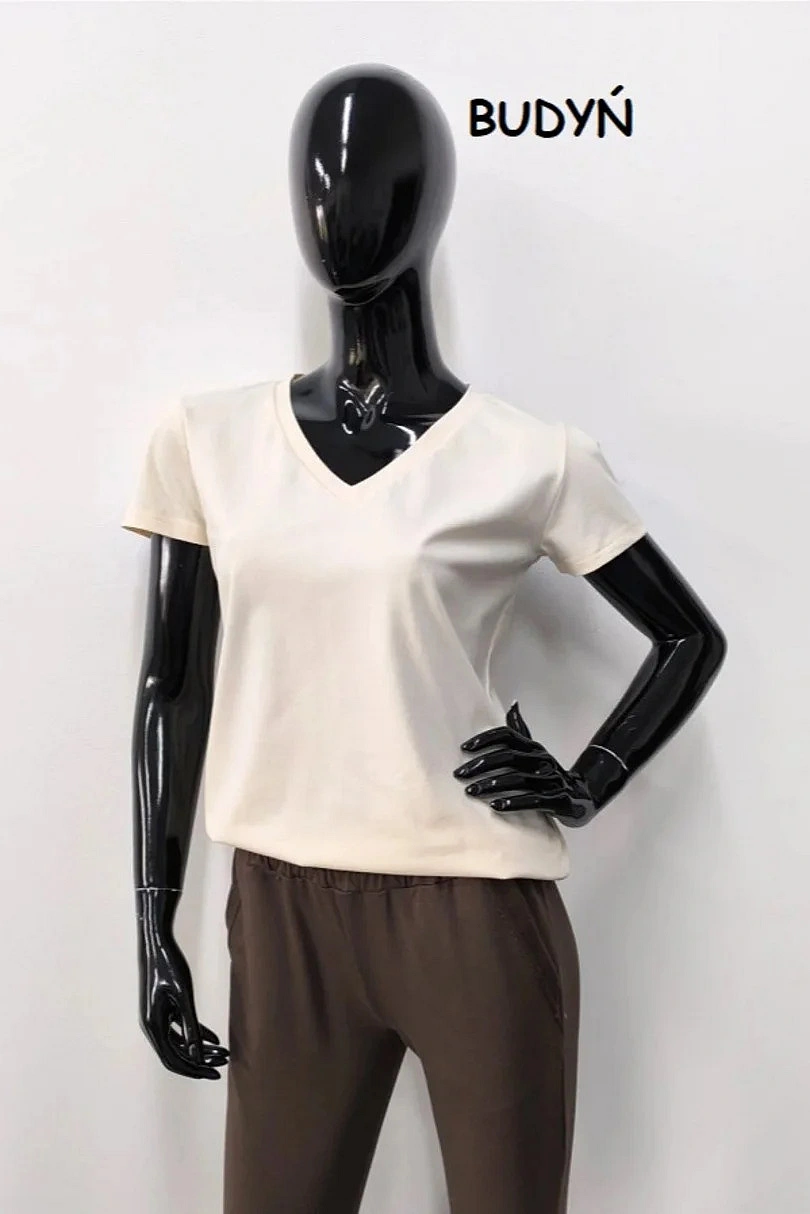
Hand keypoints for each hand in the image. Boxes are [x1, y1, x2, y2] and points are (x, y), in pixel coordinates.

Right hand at [136, 888, 229, 1078]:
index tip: (215, 1074)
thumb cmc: (169, 966)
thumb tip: (197, 1055)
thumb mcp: (184, 996)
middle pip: (178, 1055)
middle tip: (223, 1066)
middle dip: (201, 1063)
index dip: (195, 1070)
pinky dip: (197, 1035)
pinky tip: (215, 1040)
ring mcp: (158, 1018)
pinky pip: (181, 1029)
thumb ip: (191, 1026)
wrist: (157, 942)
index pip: (174, 1060)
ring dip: (201, 1050)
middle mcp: (152, 1027)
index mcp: (153, 1027)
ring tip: (224, 1053)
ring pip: (181, 1043)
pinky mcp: (164, 1009)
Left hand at [452, 700, 595, 826]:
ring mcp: (552, 779)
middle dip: (481, 765)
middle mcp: (542, 759)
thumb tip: (512, 704)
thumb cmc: (548, 773)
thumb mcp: (535, 751)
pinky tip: (495, 806)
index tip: (464, 748)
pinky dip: (513, 803)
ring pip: (517, 779)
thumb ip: (520, 731)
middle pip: (508, 757)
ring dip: (491, 785)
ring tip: (470, 791)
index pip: (507, 735)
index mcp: (534, 746)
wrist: (582, 796)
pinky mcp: (559, 799)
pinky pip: (533, 801)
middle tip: (459, 774)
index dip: (485, 739)